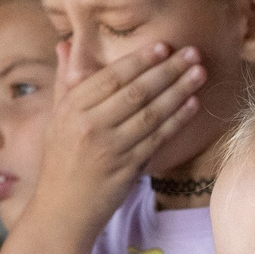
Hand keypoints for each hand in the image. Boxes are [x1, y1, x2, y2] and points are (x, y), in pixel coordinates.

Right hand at [30, 41, 204, 233]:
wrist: (61, 210)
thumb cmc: (60, 161)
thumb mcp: (55, 118)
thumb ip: (65, 81)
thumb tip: (65, 43)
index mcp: (71, 108)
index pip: (111, 77)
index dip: (140, 59)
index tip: (163, 46)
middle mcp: (89, 125)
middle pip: (136, 91)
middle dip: (167, 69)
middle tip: (192, 53)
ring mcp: (109, 148)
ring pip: (151, 113)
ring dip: (179, 91)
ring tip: (199, 73)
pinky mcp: (126, 168)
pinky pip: (157, 139)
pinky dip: (176, 120)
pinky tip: (192, 104)